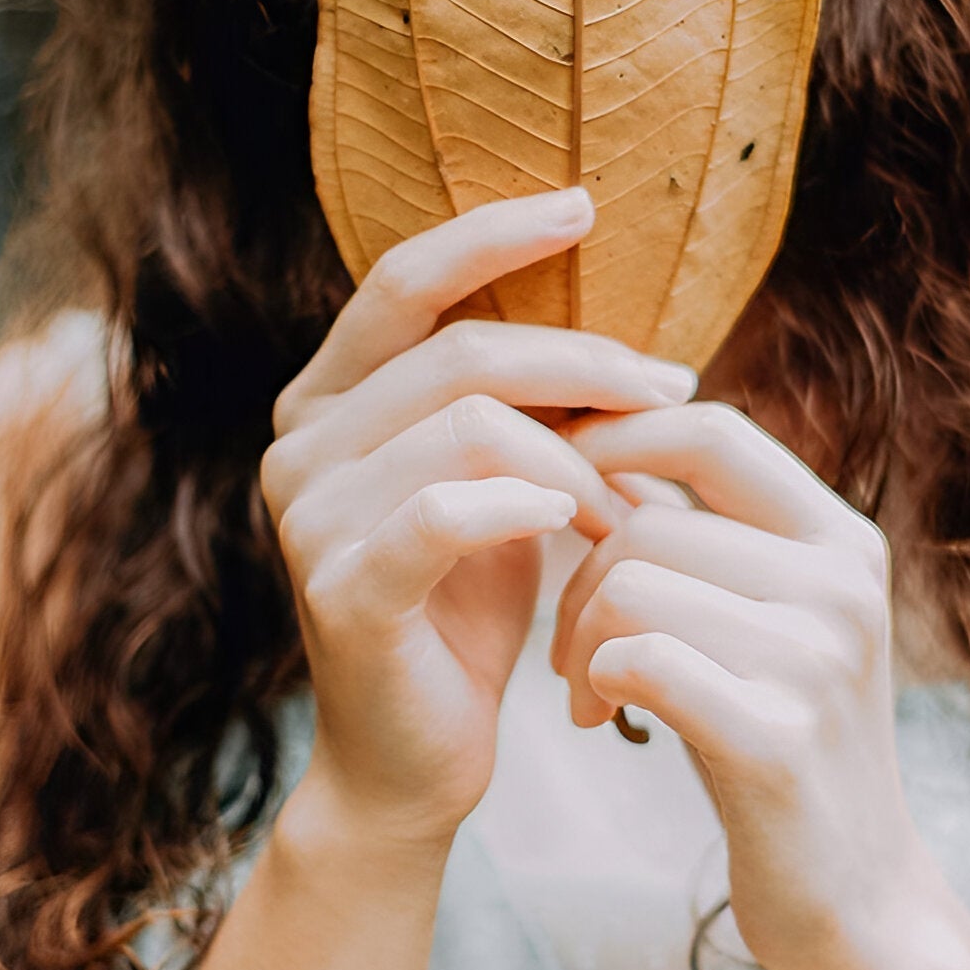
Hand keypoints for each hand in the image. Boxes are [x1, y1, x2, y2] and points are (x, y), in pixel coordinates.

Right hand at [260, 188, 698, 842]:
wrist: (415, 761)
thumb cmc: (465, 621)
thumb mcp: (503, 494)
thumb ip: (526, 414)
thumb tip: (634, 344)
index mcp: (328, 402)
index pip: (405, 279)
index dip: (494, 233)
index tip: (587, 208)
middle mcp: (299, 444)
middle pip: (460, 350)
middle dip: (585, 367)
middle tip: (670, 398)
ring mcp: (309, 518)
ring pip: (467, 425)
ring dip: (575, 460)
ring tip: (632, 512)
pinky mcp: (343, 591)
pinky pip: (444, 513)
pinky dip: (524, 505)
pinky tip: (577, 524)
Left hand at [552, 401, 969, 969]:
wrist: (855, 899)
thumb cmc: (780, 753)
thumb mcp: (763, 628)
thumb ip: (703, 544)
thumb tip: (601, 446)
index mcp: (843, 544)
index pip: (710, 432)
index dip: (614, 440)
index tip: (553, 487)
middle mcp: (843, 587)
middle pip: (645, 524)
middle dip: (575, 587)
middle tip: (571, 656)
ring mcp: (818, 660)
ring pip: (628, 588)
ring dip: (577, 645)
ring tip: (587, 697)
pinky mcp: (777, 738)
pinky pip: (638, 660)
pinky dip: (595, 684)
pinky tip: (603, 721)